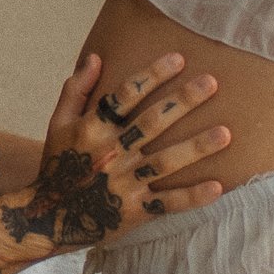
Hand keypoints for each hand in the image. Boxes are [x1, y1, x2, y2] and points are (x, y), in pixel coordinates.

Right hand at [0, 53, 230, 272]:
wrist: (48, 218)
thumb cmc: (58, 164)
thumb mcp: (58, 123)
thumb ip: (76, 89)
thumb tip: (96, 56)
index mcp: (93, 129)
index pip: (124, 95)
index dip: (151, 75)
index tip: (179, 58)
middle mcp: (110, 154)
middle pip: (150, 123)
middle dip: (181, 102)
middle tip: (211, 82)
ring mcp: (124, 184)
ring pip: (165, 162)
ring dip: (196, 148)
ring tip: (226, 134)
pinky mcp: (134, 211)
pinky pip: (167, 203)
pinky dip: (192, 198)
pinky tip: (218, 187)